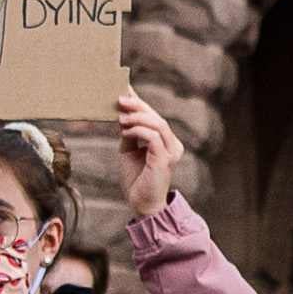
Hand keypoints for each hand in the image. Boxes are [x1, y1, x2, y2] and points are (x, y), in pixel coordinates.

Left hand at [113, 88, 182, 220]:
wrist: (142, 204)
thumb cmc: (137, 179)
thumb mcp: (129, 150)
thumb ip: (129, 133)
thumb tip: (121, 114)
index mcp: (166, 142)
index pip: (154, 117)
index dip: (140, 102)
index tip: (124, 90)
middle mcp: (172, 144)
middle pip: (157, 117)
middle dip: (138, 105)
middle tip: (120, 98)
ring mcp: (171, 151)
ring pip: (157, 124)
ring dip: (137, 117)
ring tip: (121, 117)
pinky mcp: (164, 159)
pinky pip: (153, 137)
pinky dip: (138, 130)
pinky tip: (124, 131)